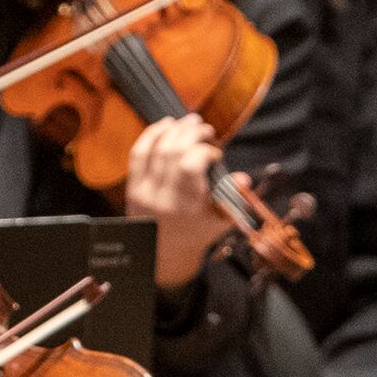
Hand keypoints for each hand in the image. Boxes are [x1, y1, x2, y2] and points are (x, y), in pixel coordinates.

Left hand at [123, 115, 227, 290]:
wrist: (163, 254)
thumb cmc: (197, 234)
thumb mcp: (220, 221)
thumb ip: (232, 198)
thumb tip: (243, 178)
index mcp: (186, 206)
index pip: (189, 166)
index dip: (203, 151)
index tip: (215, 154)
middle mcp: (162, 197)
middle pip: (172, 152)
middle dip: (190, 133)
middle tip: (204, 128)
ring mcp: (144, 192)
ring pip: (156, 149)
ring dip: (174, 130)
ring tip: (190, 122)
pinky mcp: (133, 187)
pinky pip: (138, 154)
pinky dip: (152, 135)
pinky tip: (166, 125)